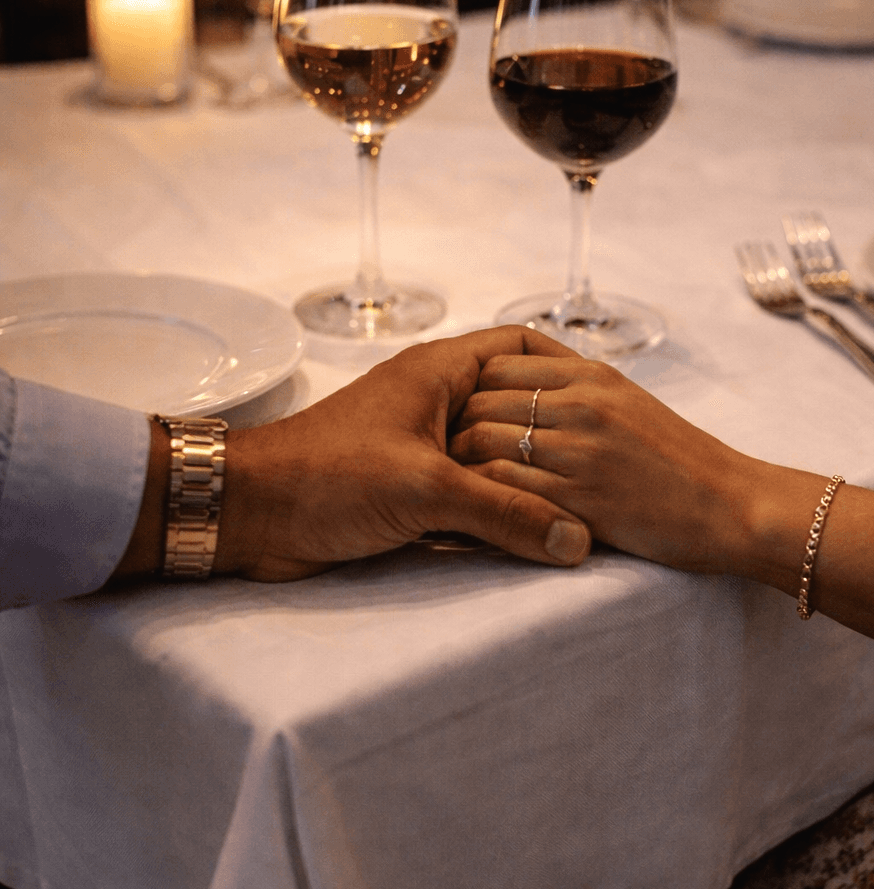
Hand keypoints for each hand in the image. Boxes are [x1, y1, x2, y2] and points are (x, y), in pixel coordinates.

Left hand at [216, 328, 591, 580]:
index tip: (609, 400)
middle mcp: (433, 400)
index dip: (565, 366)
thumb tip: (578, 543)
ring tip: (582, 503)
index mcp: (439, 372)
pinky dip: (493, 508)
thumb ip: (507, 513)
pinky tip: (526, 534)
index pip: (520, 345)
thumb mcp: (427, 491)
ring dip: (524, 479)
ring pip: (493, 454)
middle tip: (609, 462)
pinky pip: (467, 491)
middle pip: (513, 405)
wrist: (250, 514)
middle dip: (555, 434)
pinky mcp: (405, 487)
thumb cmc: (328, 477)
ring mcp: (419, 444)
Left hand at [449, 348, 758, 575]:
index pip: (501, 358)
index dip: (468, 384)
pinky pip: (503, 489)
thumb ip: (576, 393)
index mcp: (592, 374)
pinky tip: (466, 513)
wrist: (735, 505)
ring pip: (483, 440)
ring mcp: (580, 449)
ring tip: (443, 486)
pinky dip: (474, 499)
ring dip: (454, 464)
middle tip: (434, 453)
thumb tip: (521, 393)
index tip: (456, 412)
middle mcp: (582, 403)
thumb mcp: (628, 404)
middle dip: (450, 424)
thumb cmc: (680, 462)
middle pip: (481, 396)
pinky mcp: (580, 497)